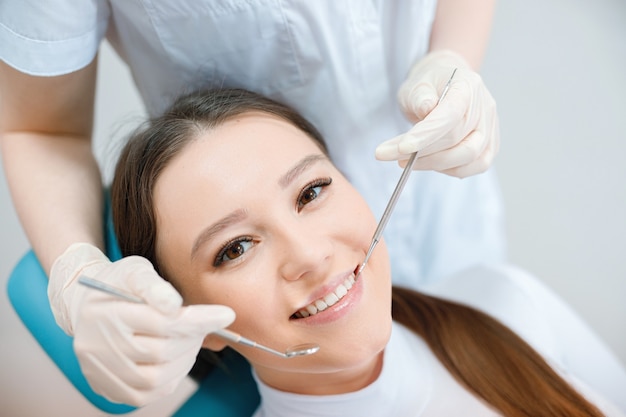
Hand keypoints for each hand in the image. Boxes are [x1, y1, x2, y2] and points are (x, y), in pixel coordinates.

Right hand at [49, 243, 234, 405]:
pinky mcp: (105, 387)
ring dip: (184, 361)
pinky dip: (169, 380)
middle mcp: (99, 344)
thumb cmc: (118, 284)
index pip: (163, 322)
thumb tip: (174, 304)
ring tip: (188, 341)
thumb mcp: (134, 270)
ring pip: (155, 378)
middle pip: (162, 352)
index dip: (200, 320)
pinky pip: (145, 395)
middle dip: (192, 339)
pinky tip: (174, 360)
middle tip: (201, 327)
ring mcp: (100, 369)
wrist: (83, 304)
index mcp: (109, 311)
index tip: (227, 315)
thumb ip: (154, 285)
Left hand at [375, 49, 499, 177]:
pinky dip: (452, 169)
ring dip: (435, 164)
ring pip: (469, 156)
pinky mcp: (490, 144)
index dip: (426, 134)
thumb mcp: (415, 84)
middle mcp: (484, 107)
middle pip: (457, 139)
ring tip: (408, 160)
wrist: (445, 85)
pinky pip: (477, 165)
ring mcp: (490, 127)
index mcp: (467, 86)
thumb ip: (419, 95)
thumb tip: (426, 108)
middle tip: (393, 155)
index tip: (402, 148)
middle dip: (422, 153)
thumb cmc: (428, 85)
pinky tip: (431, 163)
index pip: (450, 115)